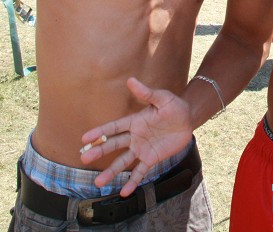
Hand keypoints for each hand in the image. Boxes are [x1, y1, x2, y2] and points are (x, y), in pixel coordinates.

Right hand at [80, 77, 191, 195]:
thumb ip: (146, 93)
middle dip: (99, 152)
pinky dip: (133, 182)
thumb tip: (131, 80)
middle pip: (113, 145)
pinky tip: (124, 192)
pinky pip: (140, 171)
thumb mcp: (162, 98)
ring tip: (98, 183)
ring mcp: (142, 149)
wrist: (188, 120)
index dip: (99, 132)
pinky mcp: (151, 158)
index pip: (113, 128)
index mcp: (134, 121)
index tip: (84, 139)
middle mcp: (134, 136)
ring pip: (123, 162)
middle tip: (84, 159)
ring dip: (111, 172)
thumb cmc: (174, 106)